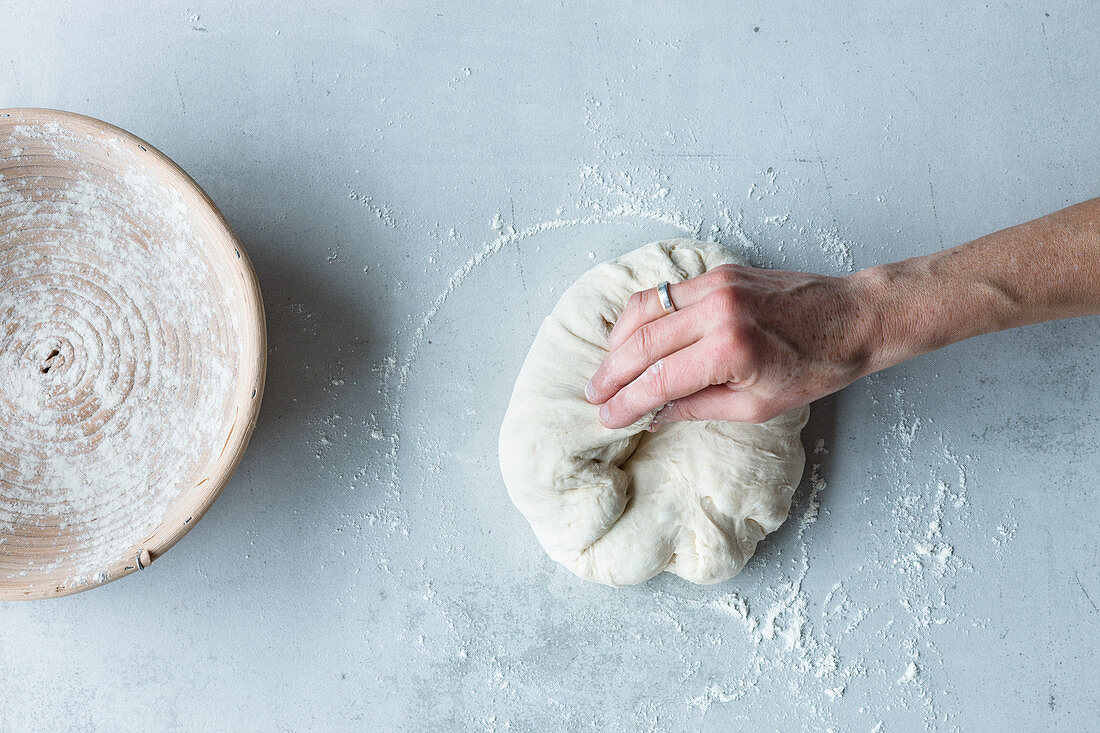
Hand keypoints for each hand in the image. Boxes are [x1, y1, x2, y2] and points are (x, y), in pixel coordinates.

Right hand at [584, 263, 882, 428]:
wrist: (854, 318)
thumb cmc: (816, 366)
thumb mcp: (758, 406)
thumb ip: (698, 407)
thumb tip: (655, 413)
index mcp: (731, 351)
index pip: (659, 380)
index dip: (627, 402)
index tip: (608, 417)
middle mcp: (719, 311)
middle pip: (642, 342)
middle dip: (612, 372)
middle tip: (593, 394)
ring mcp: (717, 285)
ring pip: (646, 308)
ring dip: (618, 339)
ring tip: (606, 366)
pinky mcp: (721, 272)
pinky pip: (667, 292)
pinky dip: (643, 314)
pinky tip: (633, 334)